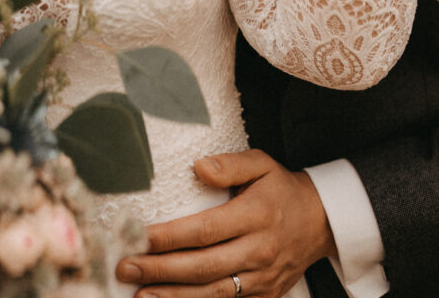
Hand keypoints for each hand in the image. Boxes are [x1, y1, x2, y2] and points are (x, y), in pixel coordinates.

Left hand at [115, 149, 335, 297]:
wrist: (322, 221)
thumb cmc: (281, 188)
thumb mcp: (261, 164)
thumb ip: (229, 164)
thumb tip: (198, 167)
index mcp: (255, 216)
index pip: (204, 230)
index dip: (170, 237)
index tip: (139, 236)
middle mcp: (258, 251)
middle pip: (202, 266)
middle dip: (160, 270)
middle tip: (125, 268)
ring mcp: (262, 279)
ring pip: (212, 293)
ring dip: (174, 296)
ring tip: (139, 295)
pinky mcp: (264, 296)